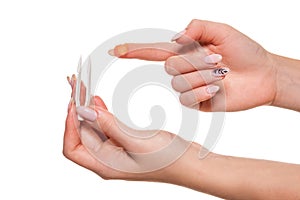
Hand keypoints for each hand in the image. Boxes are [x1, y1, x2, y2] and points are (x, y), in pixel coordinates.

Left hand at [64, 77, 199, 181]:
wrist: (190, 162)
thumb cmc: (168, 159)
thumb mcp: (136, 142)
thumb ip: (109, 126)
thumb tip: (83, 111)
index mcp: (105, 165)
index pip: (72, 147)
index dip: (68, 125)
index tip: (73, 103)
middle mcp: (106, 159)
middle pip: (81, 133)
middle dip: (76, 109)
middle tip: (75, 85)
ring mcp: (115, 150)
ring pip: (93, 126)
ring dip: (87, 107)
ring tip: (82, 86)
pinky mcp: (124, 141)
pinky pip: (106, 125)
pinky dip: (101, 111)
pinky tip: (97, 99)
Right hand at [109, 20, 277, 110]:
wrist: (263, 75)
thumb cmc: (245, 51)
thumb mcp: (222, 31)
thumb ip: (196, 27)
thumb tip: (176, 39)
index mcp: (187, 51)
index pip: (154, 51)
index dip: (135, 50)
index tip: (116, 51)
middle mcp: (184, 69)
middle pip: (171, 66)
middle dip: (195, 62)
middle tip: (219, 60)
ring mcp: (190, 87)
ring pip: (180, 83)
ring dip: (203, 76)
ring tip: (222, 73)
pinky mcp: (197, 101)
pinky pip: (188, 98)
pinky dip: (203, 90)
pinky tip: (218, 88)